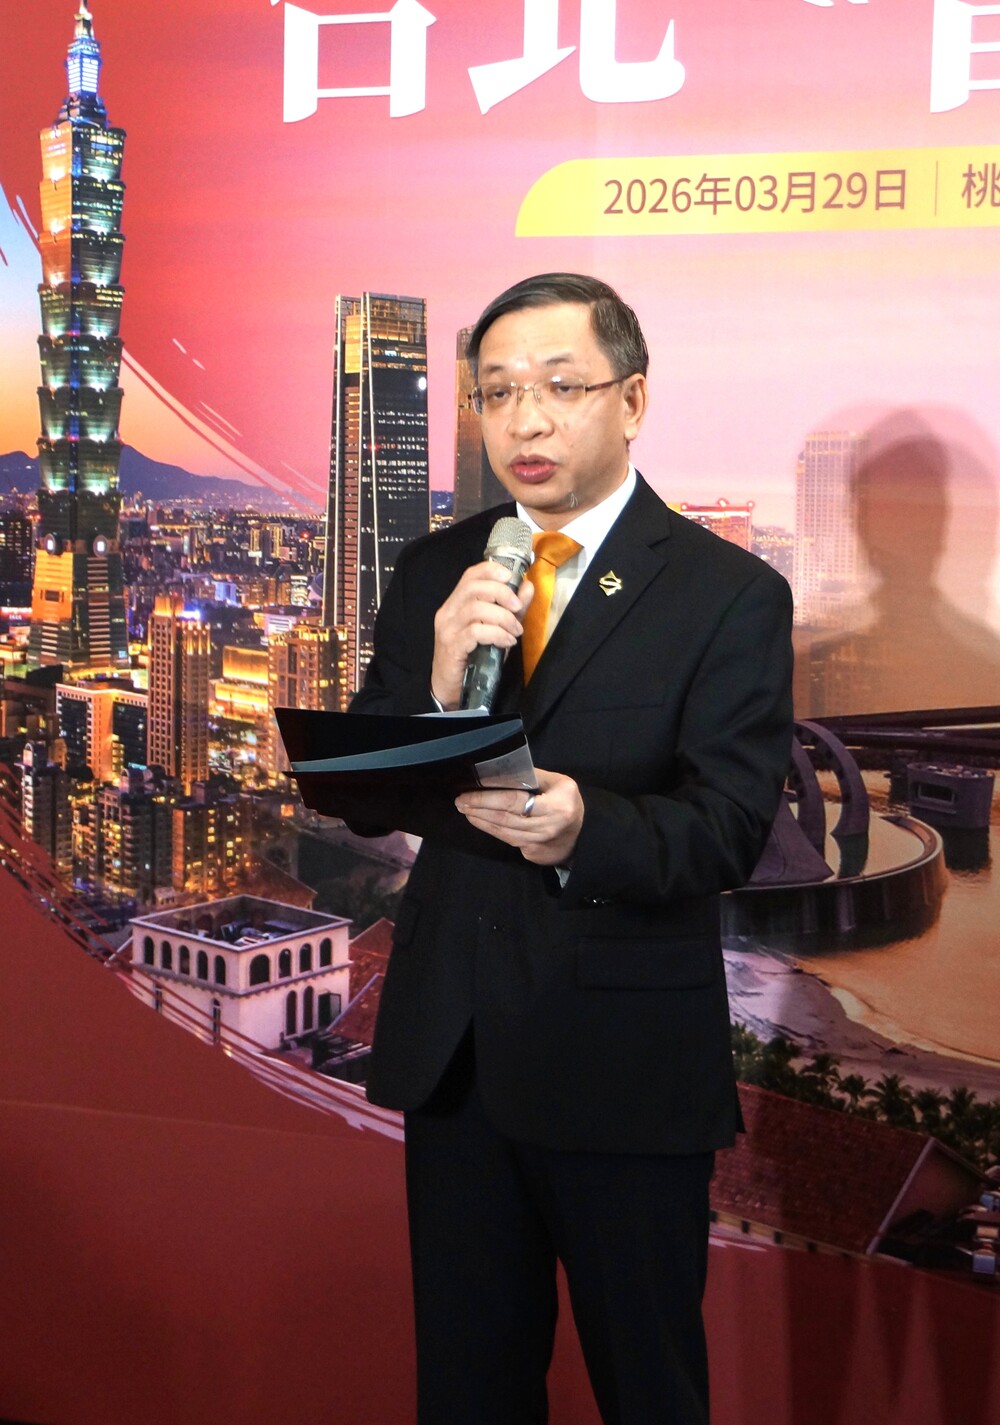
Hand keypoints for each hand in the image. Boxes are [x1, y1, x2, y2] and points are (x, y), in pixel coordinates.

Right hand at [430, 561, 533, 709]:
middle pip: (474, 588)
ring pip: (476, 609)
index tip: (512, 577)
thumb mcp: (497, 629)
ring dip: (503, 617)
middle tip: (518, 608)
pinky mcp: (452, 646)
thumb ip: (511, 608)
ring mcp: (448, 629)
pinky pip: (476, 632)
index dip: (492, 570)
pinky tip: (506, 642)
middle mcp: (448, 612)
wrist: (450, 688)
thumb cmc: (473, 657)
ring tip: (515, 631)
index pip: (470, 574)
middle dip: (502, 593)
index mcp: (456, 603)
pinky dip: (496, 634)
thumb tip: (528, 586)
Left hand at [455, 769, 583, 865]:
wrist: (581, 837)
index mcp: (555, 806)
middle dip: (478, 809)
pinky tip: (479, 820)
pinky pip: (507, 839)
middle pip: (504, 818)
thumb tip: (503, 770)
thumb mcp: (560, 783)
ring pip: (502, 831)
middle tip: (460, 801)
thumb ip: (534, 776)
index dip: (487, 798)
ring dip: (480, 820)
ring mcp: (538, 843)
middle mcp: (546, 826)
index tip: (468, 793)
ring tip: (465, 809)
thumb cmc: (567, 803)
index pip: (514, 801)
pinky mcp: (531, 853)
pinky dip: (490, 829)